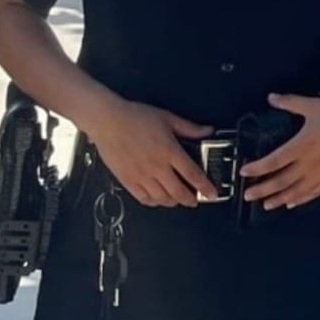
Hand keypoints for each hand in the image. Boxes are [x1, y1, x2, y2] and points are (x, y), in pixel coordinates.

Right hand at [86, 100, 216, 206]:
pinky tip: (157, 200)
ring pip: (161, 198)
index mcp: (169, 151)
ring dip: (173, 202)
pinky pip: (142, 198)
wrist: (107, 120)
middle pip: (178, 191)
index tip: (212, 194)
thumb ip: (189, 128)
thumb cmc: (136, 117)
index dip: (204, 187)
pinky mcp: (126, 179)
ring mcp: (140, 175)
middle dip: (190, 200)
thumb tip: (208, 131)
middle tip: (195, 201)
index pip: (192, 174)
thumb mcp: (168, 118)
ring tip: (178, 200)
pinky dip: (153, 202)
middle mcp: (156, 167)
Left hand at [236, 94, 319, 209]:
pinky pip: (314, 192)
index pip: (274, 161)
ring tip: (266, 204)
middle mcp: (310, 163)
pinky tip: (293, 203)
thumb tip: (273, 98)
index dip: (257, 168)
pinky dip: (301, 199)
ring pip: (296, 191)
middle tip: (248, 195)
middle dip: (262, 190)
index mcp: (303, 145)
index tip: (245, 172)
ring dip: (279, 199)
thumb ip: (291, 103)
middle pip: (281, 181)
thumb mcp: (314, 106)